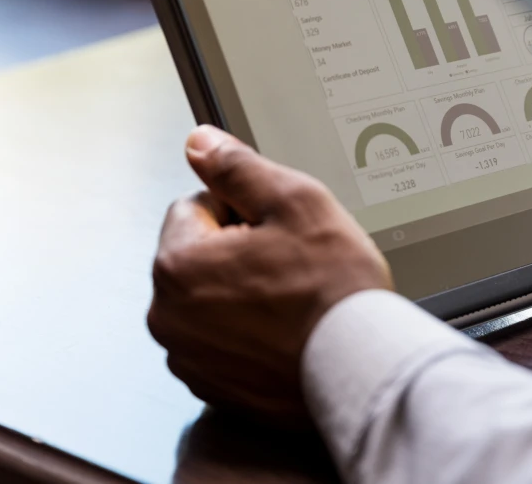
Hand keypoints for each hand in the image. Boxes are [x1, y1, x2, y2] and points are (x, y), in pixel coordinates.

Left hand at [147, 125, 392, 420]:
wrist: (362, 368)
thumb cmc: (333, 291)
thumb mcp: (295, 201)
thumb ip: (238, 167)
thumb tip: (200, 143)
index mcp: (178, 264)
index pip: (195, 206)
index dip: (242, 208)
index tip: (277, 228)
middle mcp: (169, 316)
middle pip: (199, 256)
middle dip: (238, 253)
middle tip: (292, 264)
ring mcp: (190, 357)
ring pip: (210, 301)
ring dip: (242, 295)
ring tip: (292, 302)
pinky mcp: (214, 388)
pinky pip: (224, 343)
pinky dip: (250, 336)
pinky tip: (287, 333)